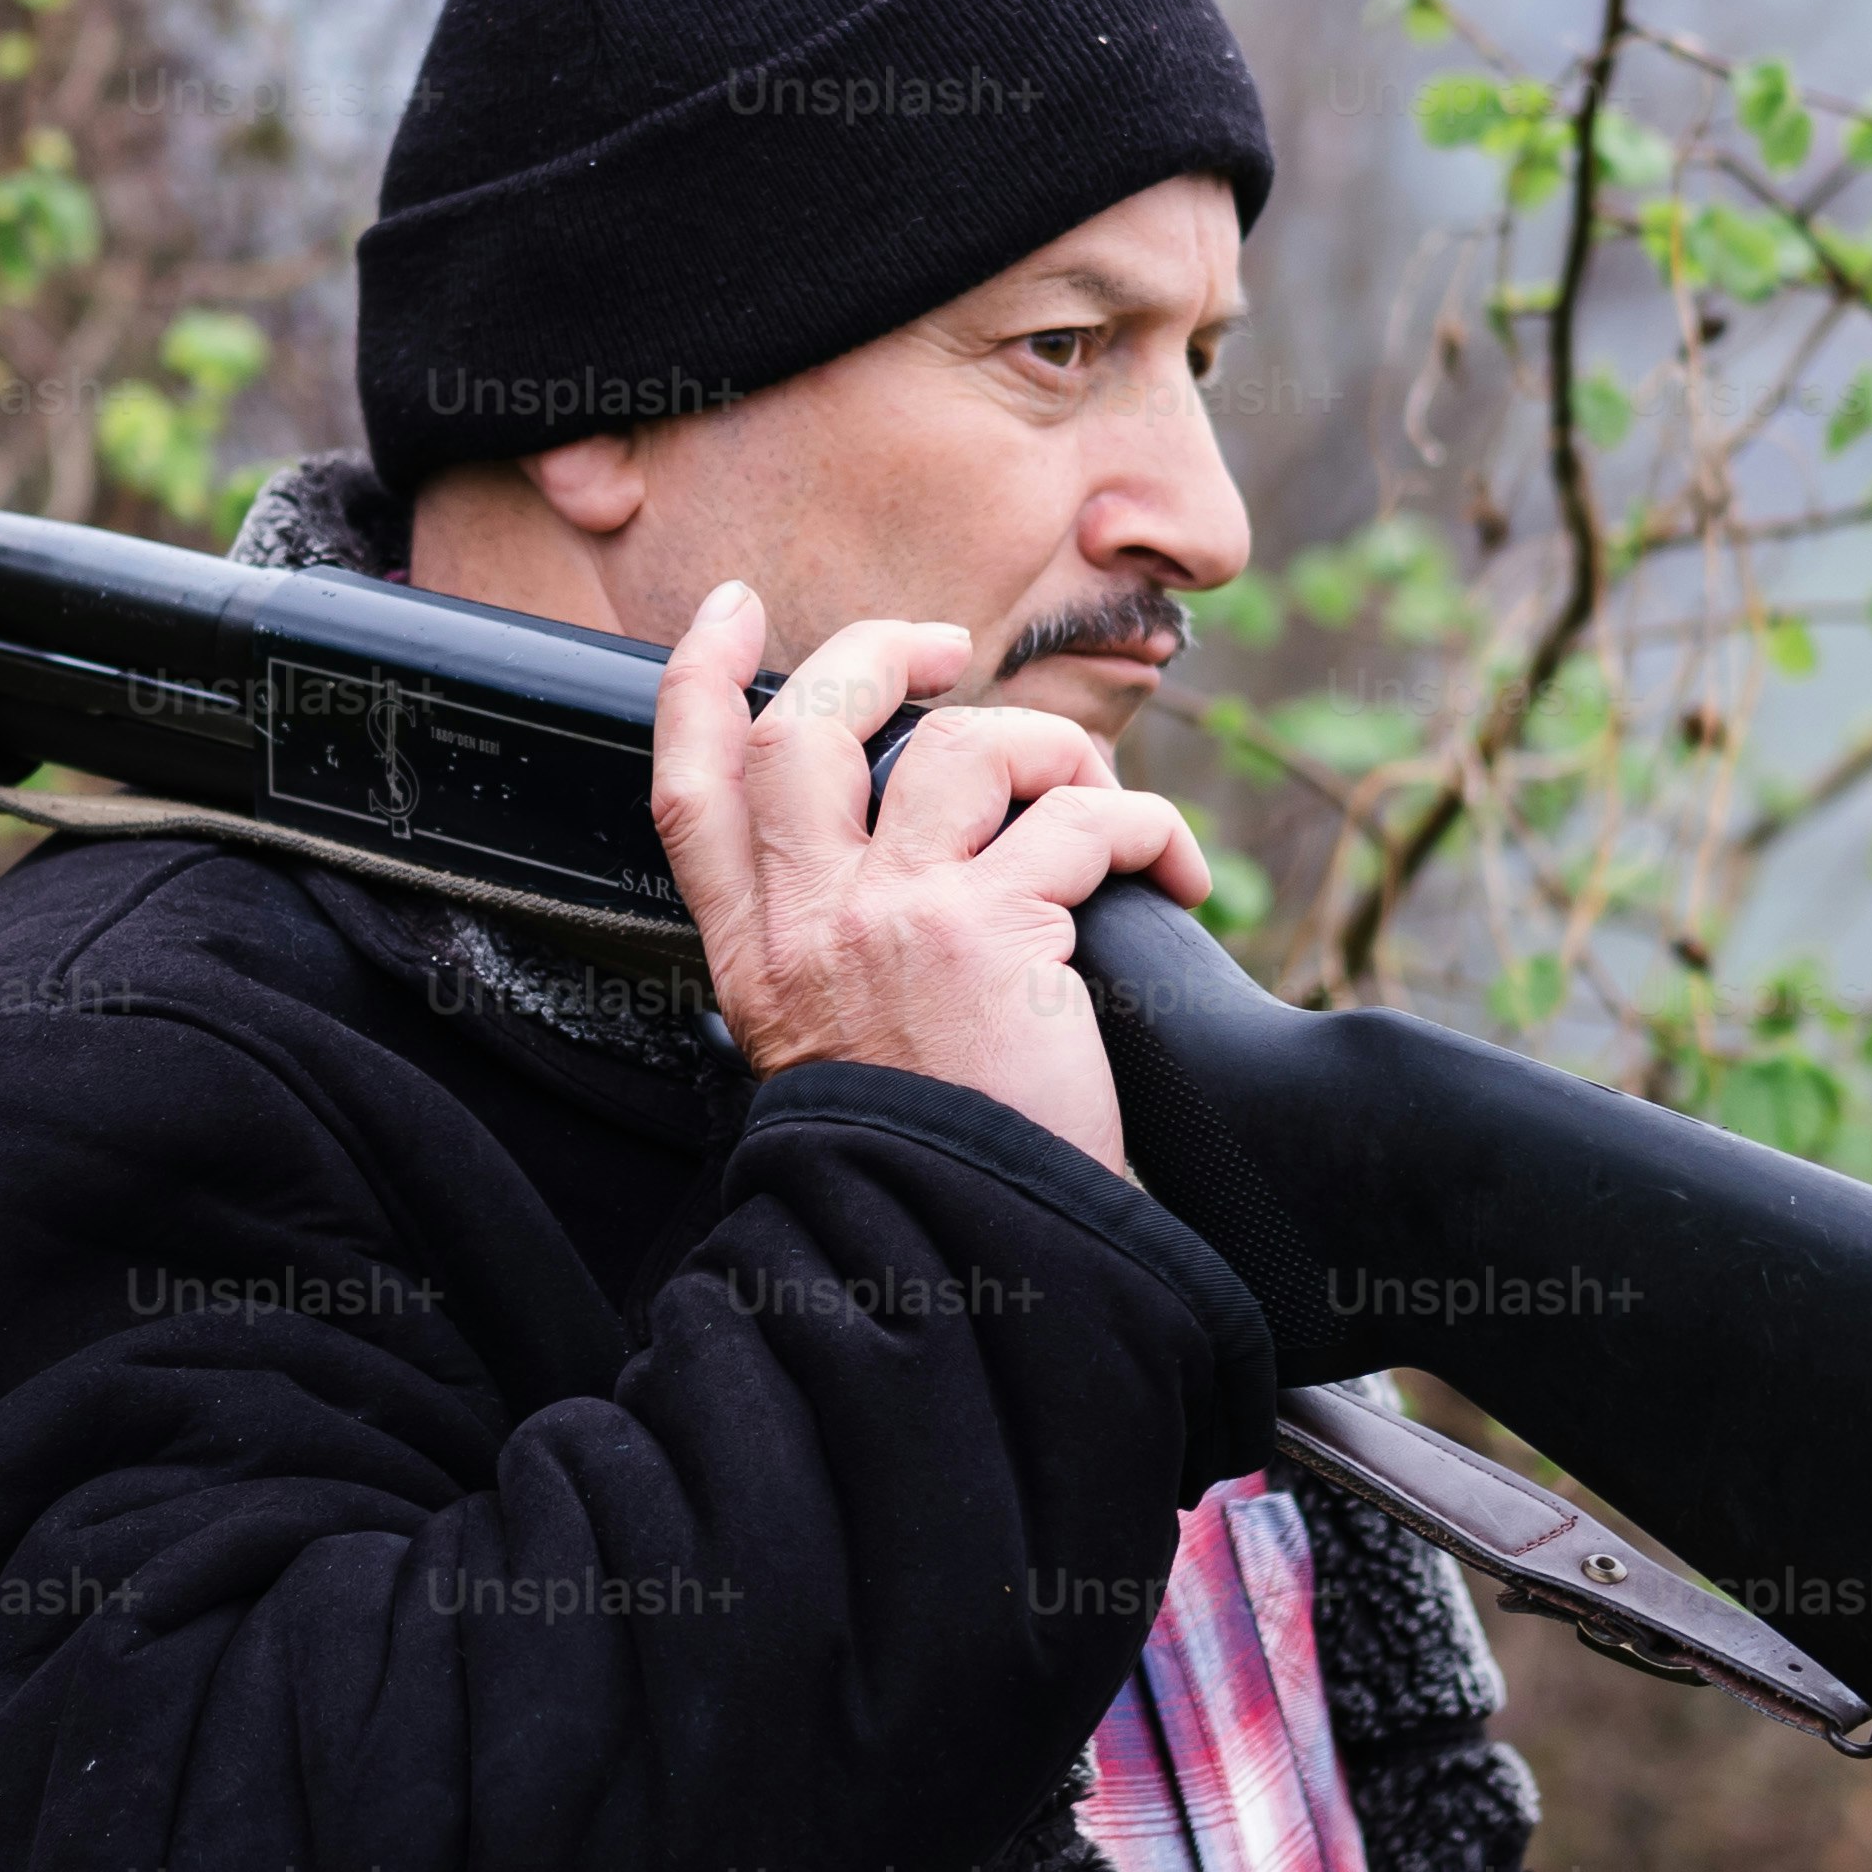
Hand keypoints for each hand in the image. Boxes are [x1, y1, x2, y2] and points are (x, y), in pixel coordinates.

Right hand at [647, 584, 1212, 1173]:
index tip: (730, 616)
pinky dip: (1152, 830)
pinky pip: (1083, 821)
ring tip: (1098, 805)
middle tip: (945, 647)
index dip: (700, 684)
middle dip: (877, 654)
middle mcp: (810, 924)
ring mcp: (892, 921)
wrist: (975, 1255)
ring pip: (962, 747)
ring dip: (1053, 750)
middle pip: (812, 728)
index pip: (692, 789)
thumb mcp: (838, 1053)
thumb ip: (842, 951)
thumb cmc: (936, 1163)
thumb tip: (910, 847)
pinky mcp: (990, 934)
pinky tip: (1179, 876)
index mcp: (760, 954)